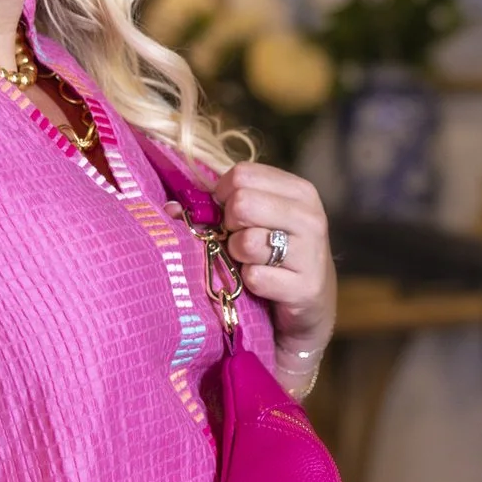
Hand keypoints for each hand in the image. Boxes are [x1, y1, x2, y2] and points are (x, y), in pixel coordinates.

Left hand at [213, 161, 335, 361]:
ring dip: (238, 257)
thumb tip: (171, 208)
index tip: (230, 216)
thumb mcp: (258, 223)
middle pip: (242, 202)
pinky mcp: (305, 288)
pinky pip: (254, 277)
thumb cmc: (275, 257)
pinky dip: (249, 284)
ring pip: (246, 242)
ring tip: (252, 264)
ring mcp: (311, 253)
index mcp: (299, 192)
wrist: (311, 307)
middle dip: (230, 226)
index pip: (242, 174)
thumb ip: (221, 207)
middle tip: (240, 242)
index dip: (224, 196)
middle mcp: (310, 217)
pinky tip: (264, 286)